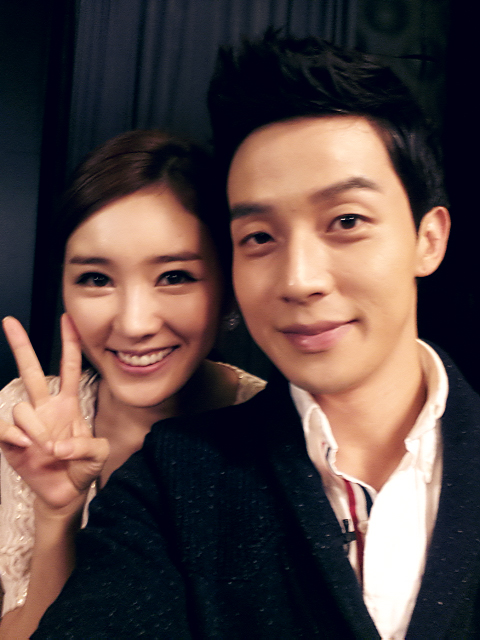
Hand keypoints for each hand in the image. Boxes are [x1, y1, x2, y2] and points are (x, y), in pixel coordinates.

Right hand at [0, 315, 108, 511]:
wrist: (66, 494)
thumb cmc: (83, 468)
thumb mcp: (98, 454)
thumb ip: (86, 446)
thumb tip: (55, 444)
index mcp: (69, 403)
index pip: (70, 367)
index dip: (69, 343)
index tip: (67, 319)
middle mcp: (45, 408)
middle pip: (31, 370)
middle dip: (21, 345)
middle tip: (9, 321)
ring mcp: (28, 423)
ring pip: (21, 407)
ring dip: (36, 429)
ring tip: (48, 448)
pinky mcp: (11, 441)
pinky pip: (6, 428)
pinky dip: (17, 437)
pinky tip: (28, 447)